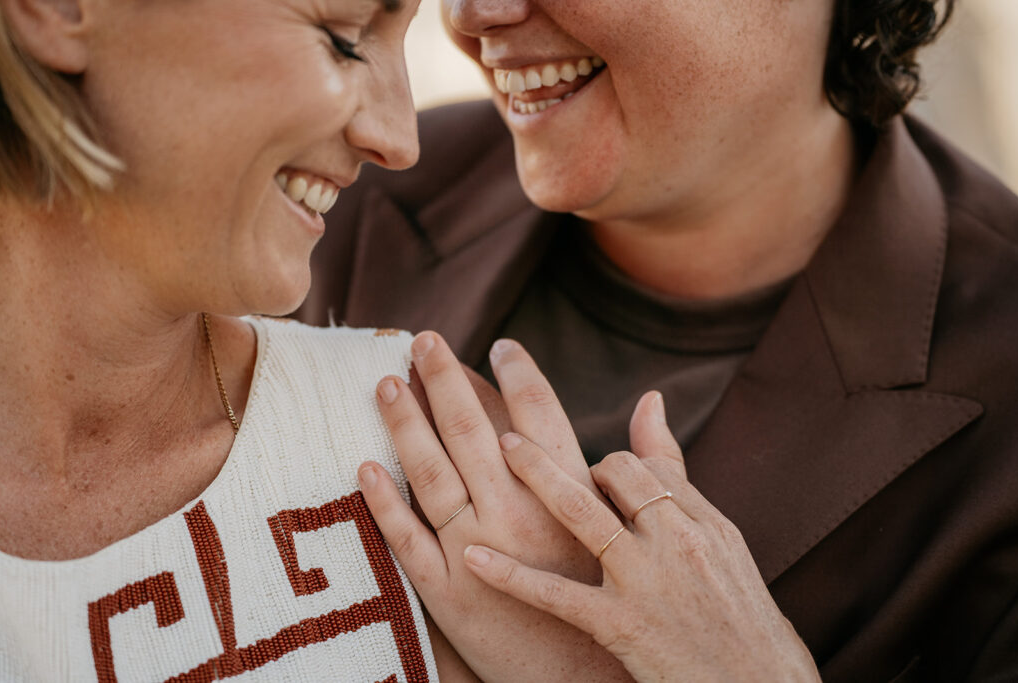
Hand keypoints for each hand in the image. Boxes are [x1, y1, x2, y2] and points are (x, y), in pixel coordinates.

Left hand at [358, 333, 629, 681]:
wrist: (594, 680)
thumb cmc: (629, 597)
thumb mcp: (644, 526)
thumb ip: (652, 459)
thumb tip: (651, 398)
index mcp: (571, 494)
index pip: (538, 411)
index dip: (516, 372)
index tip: (500, 345)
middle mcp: (522, 513)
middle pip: (473, 430)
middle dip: (445, 379)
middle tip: (423, 340)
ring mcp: (482, 550)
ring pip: (432, 473)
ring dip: (406, 424)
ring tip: (387, 384)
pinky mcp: (449, 593)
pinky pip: (407, 538)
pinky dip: (383, 500)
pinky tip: (365, 467)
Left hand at [462, 392, 820, 682]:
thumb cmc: (745, 624)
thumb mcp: (725, 547)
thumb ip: (680, 479)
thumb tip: (651, 400)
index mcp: (704, 522)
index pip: (646, 465)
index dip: (611, 466)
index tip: (589, 479)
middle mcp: (678, 540)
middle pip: (615, 471)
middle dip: (574, 461)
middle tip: (532, 458)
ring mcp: (648, 581)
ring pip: (581, 510)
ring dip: (536, 473)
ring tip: (504, 447)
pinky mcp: (622, 626)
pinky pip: (557, 593)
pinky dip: (512, 575)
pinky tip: (475, 556)